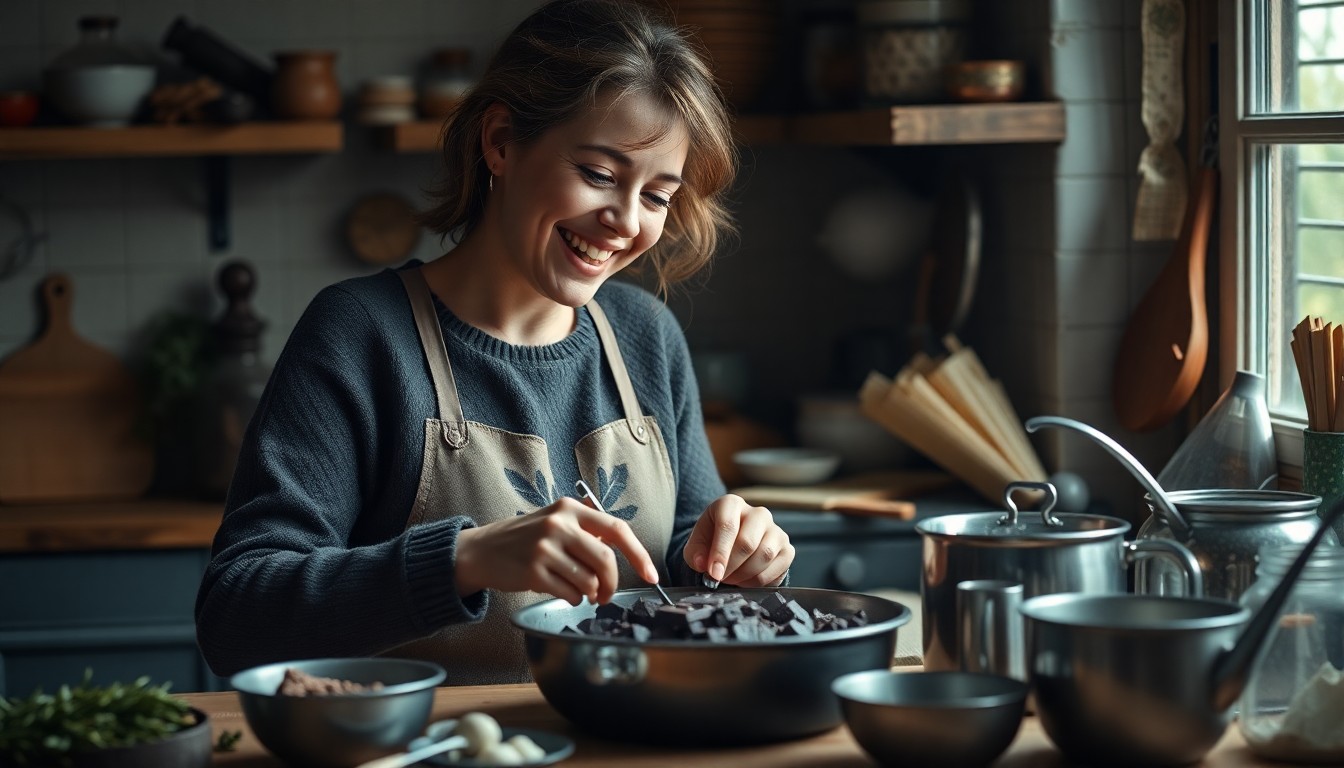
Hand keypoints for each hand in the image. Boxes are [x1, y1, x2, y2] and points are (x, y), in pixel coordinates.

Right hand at [454, 497, 659, 605]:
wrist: (482, 550)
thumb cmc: (525, 539)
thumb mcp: (556, 522)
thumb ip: (587, 533)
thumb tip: (622, 554)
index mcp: (570, 508)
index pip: (617, 530)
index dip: (639, 555)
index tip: (651, 575)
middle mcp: (559, 524)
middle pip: (606, 560)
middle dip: (612, 584)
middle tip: (607, 595)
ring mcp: (545, 548)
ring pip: (589, 580)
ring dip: (590, 593)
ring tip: (580, 591)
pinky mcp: (533, 571)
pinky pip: (571, 593)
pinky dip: (573, 598)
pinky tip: (563, 591)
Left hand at [683, 495, 792, 587]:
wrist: (733, 544)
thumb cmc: (712, 541)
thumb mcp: (697, 544)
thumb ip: (695, 554)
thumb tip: (703, 565)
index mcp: (731, 504)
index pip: (728, 525)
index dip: (720, 552)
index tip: (714, 574)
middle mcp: (758, 513)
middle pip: (748, 542)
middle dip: (731, 567)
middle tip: (720, 579)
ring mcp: (776, 530)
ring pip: (764, 556)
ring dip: (744, 575)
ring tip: (731, 579)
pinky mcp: (787, 549)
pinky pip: (775, 569)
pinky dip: (758, 582)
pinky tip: (745, 581)